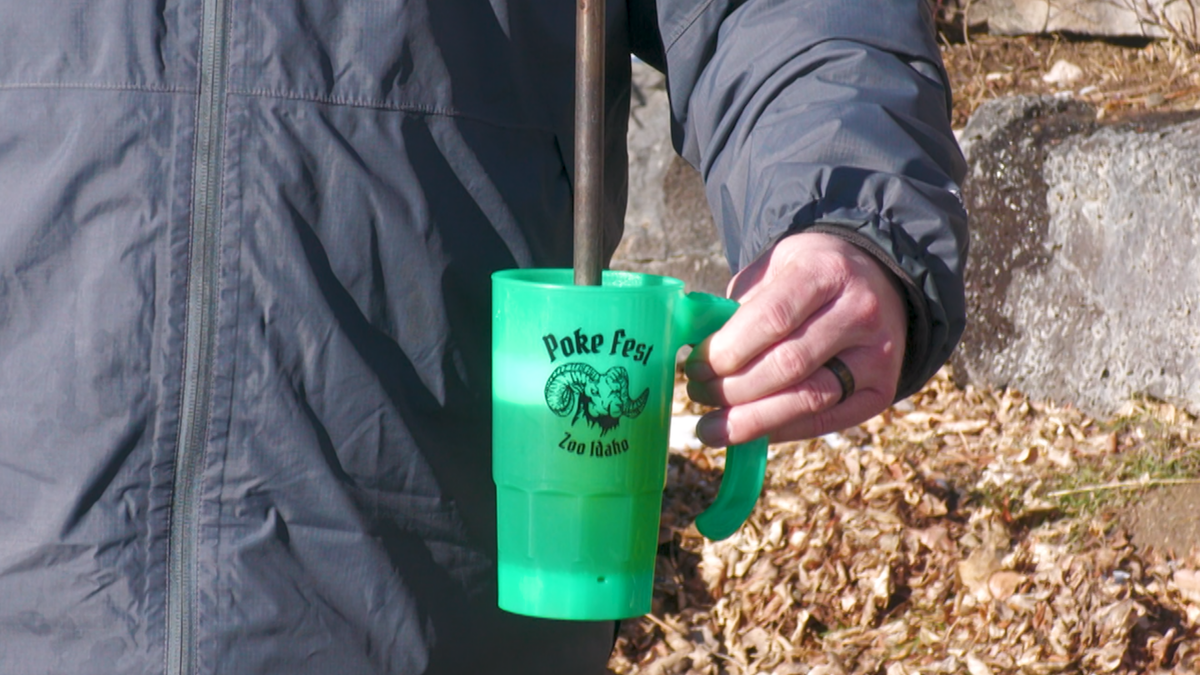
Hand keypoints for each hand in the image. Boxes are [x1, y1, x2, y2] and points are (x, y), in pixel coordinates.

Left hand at [685, 231, 906, 444]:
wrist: (876, 281)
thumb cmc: (808, 276)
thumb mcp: (775, 269)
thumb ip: (738, 305)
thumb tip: (695, 351)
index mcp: (827, 272)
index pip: (772, 317)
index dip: (728, 350)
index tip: (695, 367)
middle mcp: (860, 312)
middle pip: (788, 364)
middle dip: (733, 388)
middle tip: (698, 395)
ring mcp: (877, 355)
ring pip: (809, 399)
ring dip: (752, 420)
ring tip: (711, 428)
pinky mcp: (881, 392)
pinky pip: (825, 421)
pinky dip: (780, 430)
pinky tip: (748, 433)